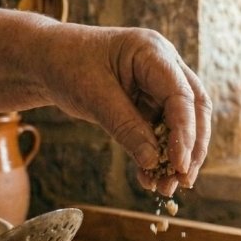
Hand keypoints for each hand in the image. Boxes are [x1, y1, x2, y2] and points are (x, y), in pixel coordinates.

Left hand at [41, 24, 211, 195]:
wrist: (47, 60)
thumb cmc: (68, 65)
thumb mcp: (94, 96)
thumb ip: (126, 127)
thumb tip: (153, 161)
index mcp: (153, 52)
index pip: (182, 95)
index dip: (185, 132)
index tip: (180, 165)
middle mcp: (163, 66)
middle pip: (194, 108)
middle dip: (191, 147)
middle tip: (184, 180)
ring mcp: (157, 85)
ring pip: (181, 124)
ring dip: (176, 157)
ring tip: (166, 188)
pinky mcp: (147, 104)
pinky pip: (159, 132)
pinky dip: (156, 156)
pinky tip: (149, 179)